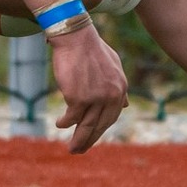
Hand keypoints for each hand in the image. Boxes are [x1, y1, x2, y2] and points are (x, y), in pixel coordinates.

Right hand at [48, 25, 128, 153]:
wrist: (76, 36)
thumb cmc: (91, 48)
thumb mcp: (113, 65)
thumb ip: (119, 86)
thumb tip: (126, 105)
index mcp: (120, 88)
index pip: (112, 116)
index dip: (101, 128)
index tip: (93, 136)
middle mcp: (111, 96)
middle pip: (100, 125)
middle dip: (90, 140)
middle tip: (81, 150)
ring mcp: (95, 98)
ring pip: (86, 126)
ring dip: (78, 139)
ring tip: (72, 149)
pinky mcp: (78, 98)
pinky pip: (72, 117)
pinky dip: (65, 122)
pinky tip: (60, 124)